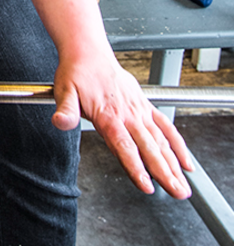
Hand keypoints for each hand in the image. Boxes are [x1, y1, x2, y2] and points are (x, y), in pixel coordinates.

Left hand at [51, 52, 193, 198]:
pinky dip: (177, 144)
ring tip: (183, 185)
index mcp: (108, 115)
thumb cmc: (75, 73)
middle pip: (149, 148)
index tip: (147, 186)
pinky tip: (185, 162)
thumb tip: (60, 122)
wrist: (89, 52)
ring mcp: (139, 110)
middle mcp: (128, 114)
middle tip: (177, 193)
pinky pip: (165, 126)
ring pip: (161, 141)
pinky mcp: (144, 105)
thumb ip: (66, 110)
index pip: (125, 147)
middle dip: (164, 173)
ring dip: (174, 164)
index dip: (136, 168)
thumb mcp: (64, 92)